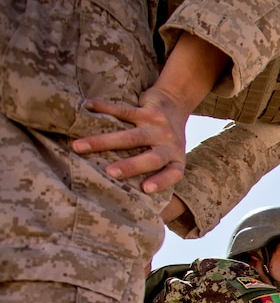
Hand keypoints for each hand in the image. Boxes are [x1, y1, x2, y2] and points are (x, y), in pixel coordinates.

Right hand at [71, 32, 228, 193]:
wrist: (176, 103)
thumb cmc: (165, 139)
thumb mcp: (170, 156)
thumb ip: (155, 171)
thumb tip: (128, 199)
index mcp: (176, 160)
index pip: (173, 174)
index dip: (162, 182)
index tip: (146, 189)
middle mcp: (169, 145)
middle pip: (150, 158)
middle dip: (130, 166)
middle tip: (110, 173)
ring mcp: (159, 127)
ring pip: (131, 137)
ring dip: (104, 141)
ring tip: (80, 146)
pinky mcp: (148, 110)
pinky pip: (124, 111)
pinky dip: (104, 109)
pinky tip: (88, 107)